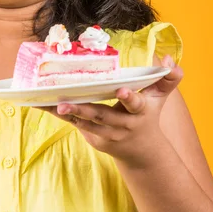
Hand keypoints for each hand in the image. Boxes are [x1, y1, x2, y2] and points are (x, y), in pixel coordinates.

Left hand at [41, 56, 183, 167]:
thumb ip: (167, 78)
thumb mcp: (160, 97)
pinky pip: (76, 124)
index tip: (122, 91)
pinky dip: (61, 116)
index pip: (136, 104)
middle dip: (83, 110)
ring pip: (85, 123)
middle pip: (102, 116)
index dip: (129, 98)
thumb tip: (168, 60)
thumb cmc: (148, 115)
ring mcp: (107, 135)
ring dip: (66, 113)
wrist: (142, 151)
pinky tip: (43, 105)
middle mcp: (123, 125)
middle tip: (65, 103)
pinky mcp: (94, 139)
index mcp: (140, 112)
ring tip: (50, 104)